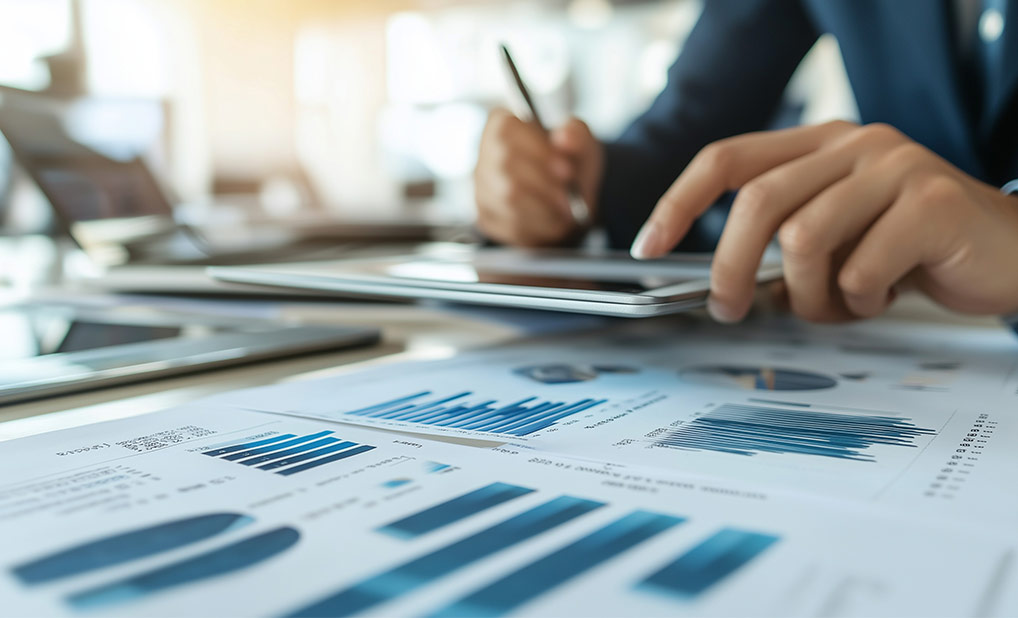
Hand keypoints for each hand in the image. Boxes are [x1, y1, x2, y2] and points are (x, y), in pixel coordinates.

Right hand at [475, 109, 602, 246]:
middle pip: (505, 166)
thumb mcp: (582, 144)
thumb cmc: (570, 166)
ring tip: (566, 210)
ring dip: (544, 207)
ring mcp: (482, 189)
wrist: (571, 201)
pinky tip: (553, 223)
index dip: (537, 150)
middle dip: (543, 183)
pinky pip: (509, 224)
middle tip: (569, 195)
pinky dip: (538, 228)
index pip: (506, 131)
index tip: (566, 168)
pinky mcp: (487, 219)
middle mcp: (486, 156)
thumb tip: (564, 137)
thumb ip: (577, 135)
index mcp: (503, 126)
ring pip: (507, 198)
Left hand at [630, 121, 1017, 321]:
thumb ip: (785, 248)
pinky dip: (860, 302)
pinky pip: (859, 271)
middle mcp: (854, 144)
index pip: (728, 158)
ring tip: (841, 305)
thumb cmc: (913, 251)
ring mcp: (896, 167)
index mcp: (820, 145)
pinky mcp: (932, 203)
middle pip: (756, 202)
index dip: (679, 201)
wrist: (1011, 253)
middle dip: (729, 267)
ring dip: (808, 295)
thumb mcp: (838, 242)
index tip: (649, 245)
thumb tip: (728, 286)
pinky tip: (886, 296)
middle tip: (729, 310)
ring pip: (804, 240)